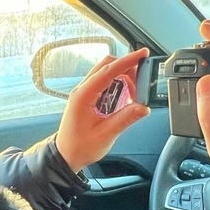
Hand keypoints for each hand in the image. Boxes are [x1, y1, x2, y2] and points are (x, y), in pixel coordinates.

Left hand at [55, 47, 151, 172]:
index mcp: (83, 96)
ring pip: (106, 73)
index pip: (108, 71)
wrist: (66, 155)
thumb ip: (125, 119)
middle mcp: (82, 90)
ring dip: (123, 78)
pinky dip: (117, 85)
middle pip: (106, 66)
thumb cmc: (79, 147)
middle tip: (143, 78)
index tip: (142, 54)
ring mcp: (84, 93)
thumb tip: (143, 107)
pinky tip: (125, 98)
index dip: (127, 61)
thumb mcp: (106, 135)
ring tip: (135, 93)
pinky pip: (104, 83)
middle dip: (127, 67)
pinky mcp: (88, 98)